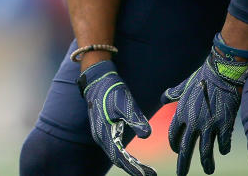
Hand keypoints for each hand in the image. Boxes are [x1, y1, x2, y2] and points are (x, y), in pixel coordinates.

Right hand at [77, 60, 155, 175]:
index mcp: (105, 132)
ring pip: (114, 154)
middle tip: (150, 174)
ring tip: (144, 169)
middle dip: (133, 168)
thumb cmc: (111, 90)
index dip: (134, 168)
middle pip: (117, 159)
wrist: (97, 79)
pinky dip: (123, 154)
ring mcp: (100, 133)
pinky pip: (113, 147)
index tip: (148, 174)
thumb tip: (147, 135)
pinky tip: (132, 156)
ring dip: (128, 162)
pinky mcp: (102, 129)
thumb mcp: (126, 103)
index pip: (120, 157)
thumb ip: (136, 119)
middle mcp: (100, 136)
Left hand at [161, 46, 247, 174]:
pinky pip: (223, 143)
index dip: (174, 145)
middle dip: (183, 164)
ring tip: (208, 170)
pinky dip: (223, 149)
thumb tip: (163, 98)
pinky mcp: (224, 125)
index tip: (177, 151)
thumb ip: (173, 94)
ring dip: (206, 163)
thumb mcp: (184, 86)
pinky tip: (223, 150)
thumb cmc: (203, 78)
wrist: (222, 73)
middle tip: (181, 175)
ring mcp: (209, 125)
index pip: (173, 136)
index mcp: (181, 113)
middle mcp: (193, 122)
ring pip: (205, 151)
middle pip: (185, 148)